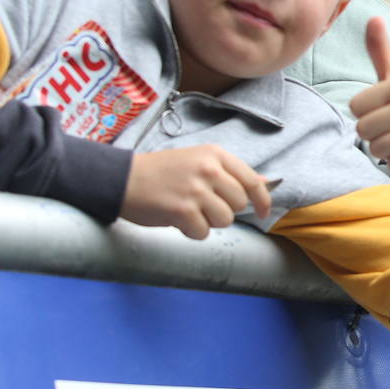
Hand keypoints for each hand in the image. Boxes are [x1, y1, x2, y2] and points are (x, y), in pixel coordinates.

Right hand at [120, 144, 271, 239]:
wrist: (123, 179)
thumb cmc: (162, 172)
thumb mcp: (200, 161)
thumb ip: (231, 173)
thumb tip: (266, 183)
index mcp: (215, 155)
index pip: (253, 181)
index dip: (263, 200)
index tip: (265, 212)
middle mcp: (209, 170)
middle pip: (239, 203)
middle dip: (226, 210)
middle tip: (204, 205)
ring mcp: (196, 190)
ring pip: (225, 220)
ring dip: (209, 222)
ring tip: (190, 211)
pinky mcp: (182, 211)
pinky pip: (203, 233)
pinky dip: (193, 231)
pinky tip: (179, 220)